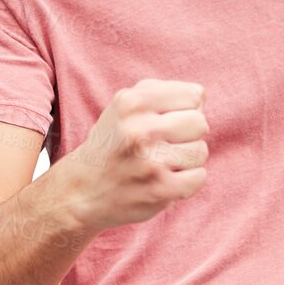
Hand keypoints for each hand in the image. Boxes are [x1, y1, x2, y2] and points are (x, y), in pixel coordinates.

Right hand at [60, 78, 208, 230]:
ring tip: (163, 163)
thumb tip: (202, 98)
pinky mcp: (160, 190)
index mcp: (132, 102)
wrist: (81, 191)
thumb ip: (161, 93)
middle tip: (165, 144)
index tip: (165, 121)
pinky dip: (188, 180)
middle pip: (200, 123)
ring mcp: (151, 162)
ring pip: (201, 151)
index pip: (194, 95)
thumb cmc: (112, 143)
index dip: (184, 109)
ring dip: (187, 159)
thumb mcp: (124, 106)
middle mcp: (140, 130)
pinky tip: (167, 179)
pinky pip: (200, 177)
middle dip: (188, 134)